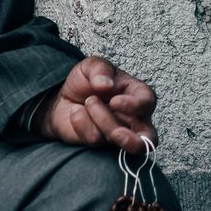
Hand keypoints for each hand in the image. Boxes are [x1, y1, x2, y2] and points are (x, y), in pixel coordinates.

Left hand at [35, 56, 157, 151]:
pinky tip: (77, 113)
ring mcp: (119, 134)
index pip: (148, 102)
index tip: (114, 101)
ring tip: (88, 103)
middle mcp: (134, 118)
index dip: (135, 105)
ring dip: (100, 122)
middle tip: (115, 133)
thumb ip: (100, 69)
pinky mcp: (101, 144)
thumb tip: (107, 84)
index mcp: (136, 94)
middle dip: (132, 140)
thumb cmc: (85, 82)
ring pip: (119, 141)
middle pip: (148, 138)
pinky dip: (82, 125)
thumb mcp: (91, 66)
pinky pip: (95, 140)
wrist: (62, 98)